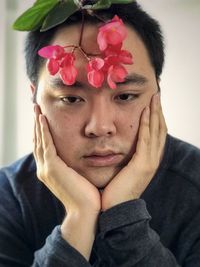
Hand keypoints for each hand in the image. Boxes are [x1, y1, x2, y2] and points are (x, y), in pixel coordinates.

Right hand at [33, 104, 100, 259]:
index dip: (42, 132)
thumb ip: (73, 166)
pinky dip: (44, 131)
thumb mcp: (77, 176)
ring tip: (37, 109)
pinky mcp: (52, 168)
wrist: (86, 211)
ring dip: (38, 124)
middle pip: (38, 142)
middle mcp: (44, 169)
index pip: (44, 147)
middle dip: (37, 125)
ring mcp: (46, 169)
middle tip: (36, 109)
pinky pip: (46, 144)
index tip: (42, 118)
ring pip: (40, 141)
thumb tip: (79, 156)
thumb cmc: (86, 195)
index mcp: (50, 171)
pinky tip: (43, 119)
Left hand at [101, 93, 166, 210]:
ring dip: (155, 113)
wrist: (116, 209)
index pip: (155, 134)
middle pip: (159, 129)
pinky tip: (145, 112)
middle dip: (158, 111)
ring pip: (156, 131)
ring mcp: (150, 161)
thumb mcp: (124, 170)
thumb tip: (121, 147)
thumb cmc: (116, 189)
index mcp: (148, 159)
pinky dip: (146, 125)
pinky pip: (145, 140)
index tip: (152, 103)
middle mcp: (153, 158)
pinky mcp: (142, 164)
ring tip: (154, 97)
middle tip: (157, 95)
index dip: (155, 118)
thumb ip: (126, 158)